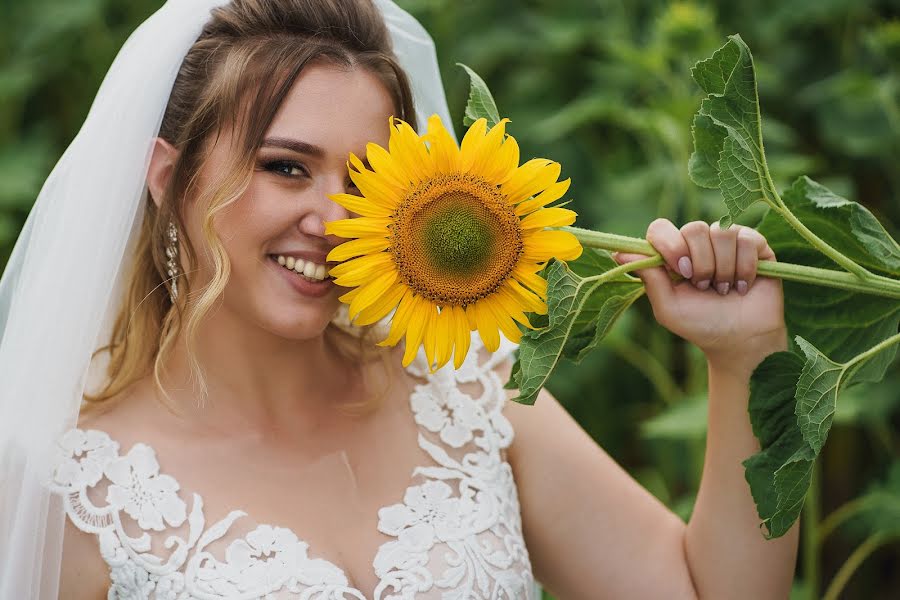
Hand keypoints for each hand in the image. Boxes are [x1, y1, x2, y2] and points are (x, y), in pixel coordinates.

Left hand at [613, 218, 786, 376]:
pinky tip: (743, 286)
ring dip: (723, 268)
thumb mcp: (668, 307)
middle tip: (704, 286)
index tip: (680, 271)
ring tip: (724, 289)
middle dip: (701, 263)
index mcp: (673, 253)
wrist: (740, 341)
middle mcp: (698, 243)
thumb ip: (649, 278)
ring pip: (723, 233)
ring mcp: (727, 242)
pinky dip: (744, 268)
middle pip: (694, 228)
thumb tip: (617, 252)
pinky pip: (748, 239)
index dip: (669, 245)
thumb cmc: (700, 325)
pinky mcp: (755, 245)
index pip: (661, 228)